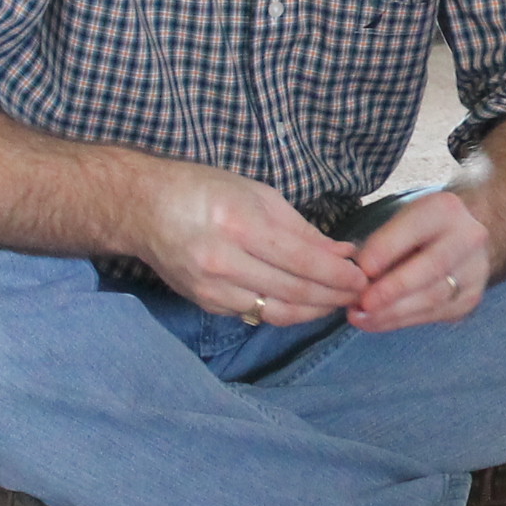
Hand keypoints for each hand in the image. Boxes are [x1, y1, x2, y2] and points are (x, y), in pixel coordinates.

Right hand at [133, 160, 365, 325]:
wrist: (143, 207)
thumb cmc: (204, 190)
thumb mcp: (258, 195)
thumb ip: (303, 229)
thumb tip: (344, 253)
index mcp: (240, 225)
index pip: (303, 262)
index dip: (338, 276)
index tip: (362, 279)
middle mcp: (224, 262)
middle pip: (294, 292)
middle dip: (333, 297)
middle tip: (359, 295)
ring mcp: (212, 288)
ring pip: (277, 312)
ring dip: (314, 311)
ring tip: (338, 303)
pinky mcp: (205, 303)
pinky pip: (255, 315)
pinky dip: (285, 312)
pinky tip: (305, 305)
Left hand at [345, 189, 490, 331]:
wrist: (458, 241)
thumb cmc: (419, 230)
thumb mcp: (399, 222)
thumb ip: (381, 244)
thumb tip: (361, 277)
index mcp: (445, 210)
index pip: (416, 228)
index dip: (387, 249)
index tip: (362, 268)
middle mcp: (469, 238)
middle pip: (432, 267)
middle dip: (393, 288)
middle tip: (363, 302)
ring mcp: (475, 271)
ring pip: (433, 297)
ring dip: (393, 311)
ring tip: (362, 316)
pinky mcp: (470, 299)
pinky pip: (435, 314)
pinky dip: (402, 321)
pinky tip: (379, 322)